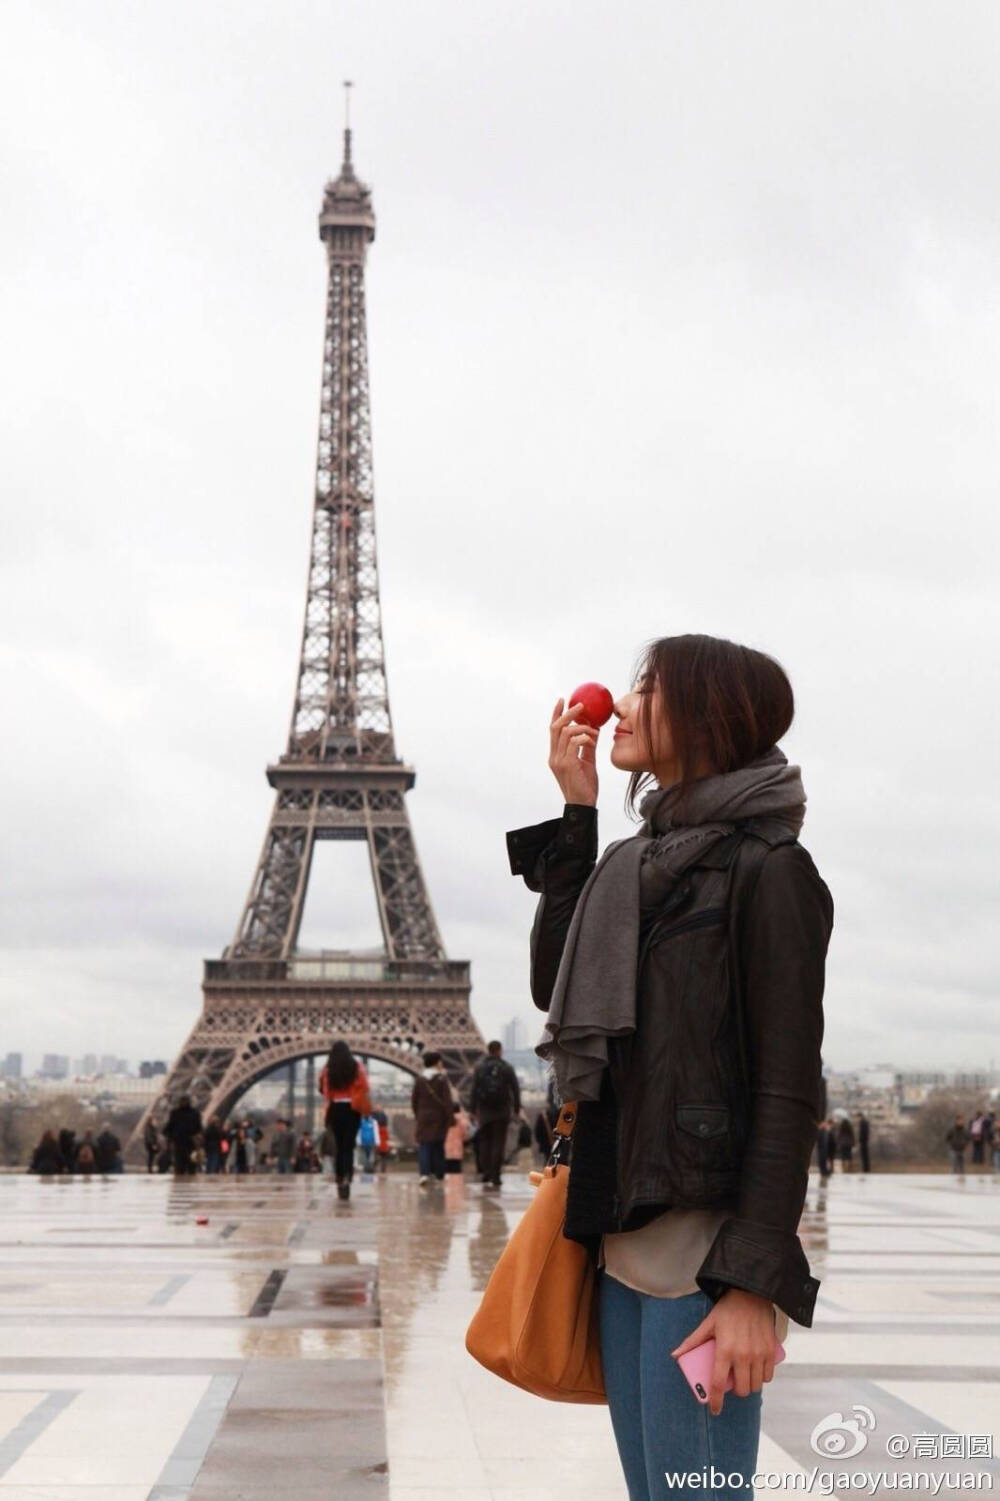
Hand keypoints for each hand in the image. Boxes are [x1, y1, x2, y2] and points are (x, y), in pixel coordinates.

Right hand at [548, 697, 598, 805]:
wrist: (584, 806)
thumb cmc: (585, 786)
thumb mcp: (588, 761)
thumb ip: (588, 746)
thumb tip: (594, 729)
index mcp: (556, 755)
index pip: (553, 730)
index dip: (556, 713)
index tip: (563, 700)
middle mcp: (554, 756)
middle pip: (556, 727)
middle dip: (568, 713)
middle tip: (581, 706)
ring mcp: (558, 761)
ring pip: (566, 733)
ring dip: (582, 727)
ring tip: (594, 730)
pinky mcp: (567, 765)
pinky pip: (574, 743)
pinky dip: (584, 737)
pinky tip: (592, 740)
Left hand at [670, 1288, 777, 1416]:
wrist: (751, 1295)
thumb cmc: (727, 1310)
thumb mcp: (707, 1325)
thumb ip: (692, 1341)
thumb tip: (675, 1355)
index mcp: (724, 1350)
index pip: (718, 1384)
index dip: (716, 1401)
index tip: (714, 1410)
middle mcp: (743, 1356)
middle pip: (741, 1389)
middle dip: (736, 1391)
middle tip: (732, 1383)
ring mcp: (759, 1354)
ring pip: (756, 1385)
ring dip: (749, 1385)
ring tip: (744, 1376)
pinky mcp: (771, 1351)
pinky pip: (768, 1376)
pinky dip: (762, 1377)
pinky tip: (756, 1371)